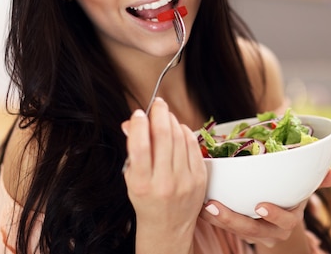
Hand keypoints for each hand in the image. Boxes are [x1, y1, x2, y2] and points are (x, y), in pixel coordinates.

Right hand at [122, 98, 206, 251]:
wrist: (167, 228)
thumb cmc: (146, 200)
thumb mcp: (132, 179)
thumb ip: (132, 150)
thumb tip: (130, 122)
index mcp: (142, 184)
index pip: (140, 145)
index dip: (139, 124)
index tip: (138, 113)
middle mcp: (164, 183)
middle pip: (163, 136)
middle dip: (160, 114)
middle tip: (158, 104)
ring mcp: (185, 181)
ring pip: (180, 138)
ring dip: (172, 121)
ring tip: (166, 115)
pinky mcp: (200, 179)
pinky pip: (193, 146)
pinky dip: (186, 133)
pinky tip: (179, 129)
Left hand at [198, 168, 330, 250]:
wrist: (275, 220)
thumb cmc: (290, 196)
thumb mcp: (304, 189)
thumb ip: (319, 179)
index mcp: (289, 218)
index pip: (284, 221)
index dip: (273, 215)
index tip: (260, 206)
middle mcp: (271, 231)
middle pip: (252, 230)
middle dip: (233, 220)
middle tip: (215, 207)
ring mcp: (254, 234)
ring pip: (235, 231)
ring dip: (217, 219)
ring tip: (203, 206)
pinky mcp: (237, 231)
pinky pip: (223, 227)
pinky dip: (210, 217)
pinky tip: (197, 205)